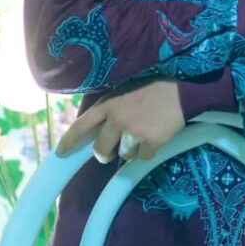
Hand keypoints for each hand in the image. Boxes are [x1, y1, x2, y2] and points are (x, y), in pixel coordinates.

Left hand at [57, 79, 184, 162]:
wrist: (182, 92)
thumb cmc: (153, 89)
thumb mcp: (125, 93)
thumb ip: (110, 109)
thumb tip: (97, 131)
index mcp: (108, 104)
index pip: (81, 126)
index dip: (70, 141)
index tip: (61, 153)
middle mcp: (117, 119)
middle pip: (100, 149)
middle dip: (104, 154)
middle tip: (109, 155)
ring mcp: (134, 132)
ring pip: (124, 154)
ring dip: (132, 149)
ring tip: (144, 134)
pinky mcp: (150, 142)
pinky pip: (143, 156)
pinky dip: (149, 150)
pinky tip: (157, 137)